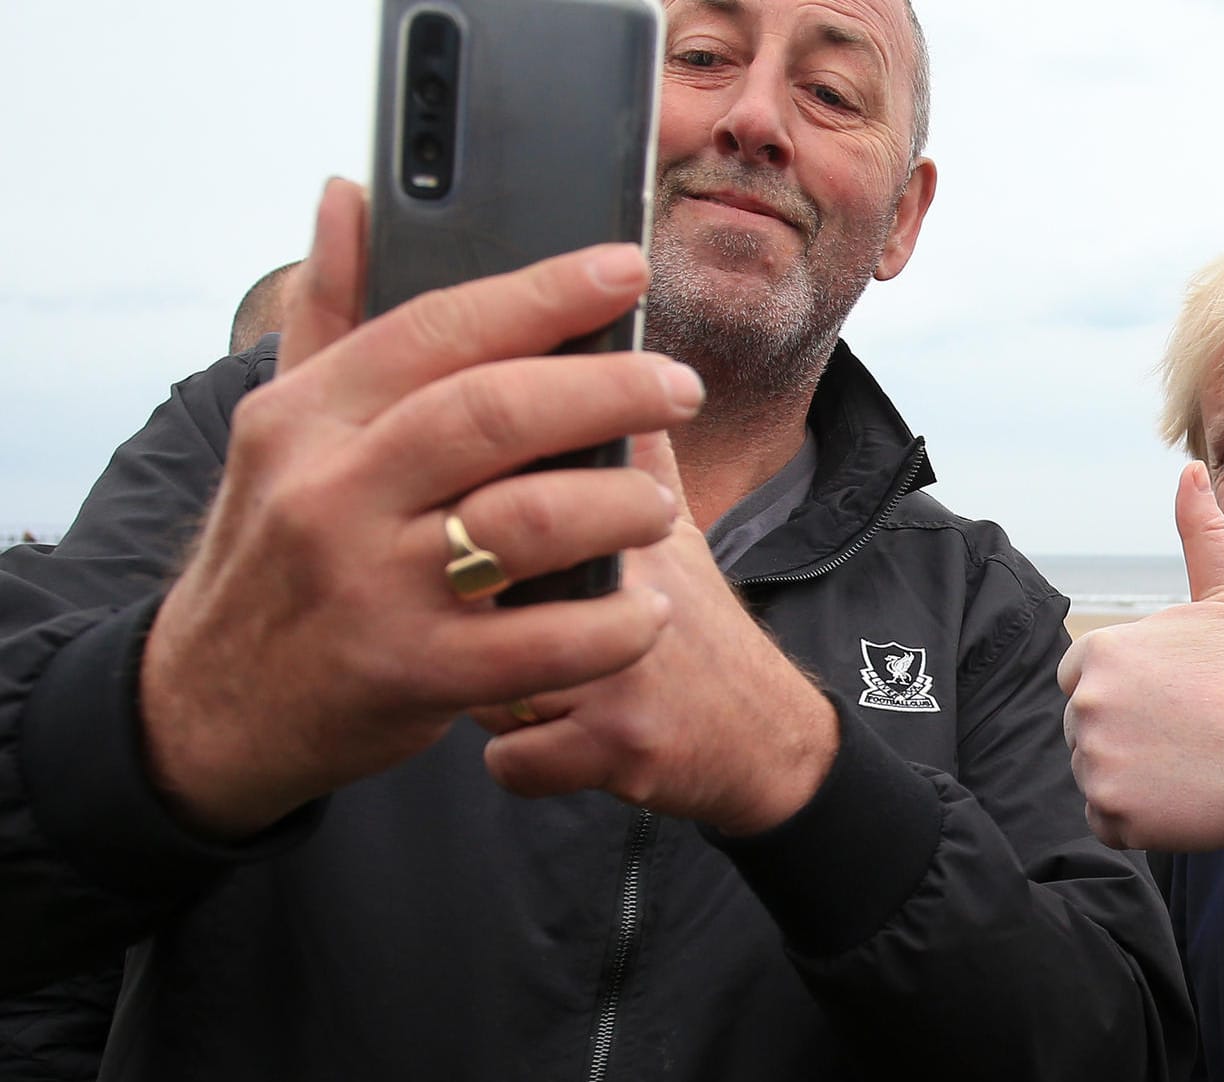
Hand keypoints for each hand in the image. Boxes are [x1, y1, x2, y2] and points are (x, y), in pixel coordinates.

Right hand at [141, 179, 702, 837]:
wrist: (212, 707)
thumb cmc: (274, 550)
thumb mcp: (279, 428)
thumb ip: (329, 313)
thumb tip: (350, 194)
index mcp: (304, 418)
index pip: (436, 328)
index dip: (543, 293)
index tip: (626, 270)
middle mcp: (329, 494)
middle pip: (493, 412)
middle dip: (608, 389)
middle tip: (678, 385)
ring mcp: (371, 588)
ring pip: (528, 521)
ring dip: (621, 504)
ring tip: (661, 504)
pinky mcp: (413, 675)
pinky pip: (542, 644)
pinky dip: (613, 625)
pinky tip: (645, 609)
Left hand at [471, 436, 838, 835]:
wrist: (766, 734)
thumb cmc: (702, 633)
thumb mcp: (677, 531)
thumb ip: (631, 457)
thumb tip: (599, 364)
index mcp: (622, 530)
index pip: (507, 510)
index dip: (474, 538)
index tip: (481, 562)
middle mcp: (621, 589)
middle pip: (477, 599)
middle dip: (471, 624)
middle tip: (511, 638)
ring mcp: (619, 669)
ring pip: (479, 684)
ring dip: (493, 699)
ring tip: (546, 691)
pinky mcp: (616, 743)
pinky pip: (511, 760)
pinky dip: (521, 764)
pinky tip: (558, 745)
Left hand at [1058, 462, 1223, 851]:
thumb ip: (1198, 534)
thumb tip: (1189, 470)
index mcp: (1102, 651)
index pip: (1084, 676)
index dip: (1131, 688)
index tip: (1176, 698)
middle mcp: (1087, 703)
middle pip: (1086, 726)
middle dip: (1128, 731)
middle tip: (1190, 732)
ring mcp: (1097, 761)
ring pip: (1096, 771)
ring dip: (1133, 774)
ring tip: (1191, 761)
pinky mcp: (1113, 813)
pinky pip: (1106, 818)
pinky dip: (1139, 816)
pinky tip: (1185, 795)